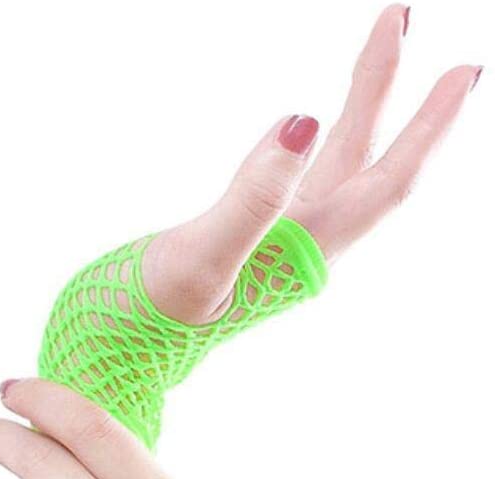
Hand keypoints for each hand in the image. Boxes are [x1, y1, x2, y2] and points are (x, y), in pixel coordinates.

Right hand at [142, 4, 480, 324]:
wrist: (115, 349)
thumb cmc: (152, 319)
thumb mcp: (202, 259)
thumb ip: (252, 199)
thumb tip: (304, 123)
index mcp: (306, 252)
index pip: (387, 183)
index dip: (430, 128)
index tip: (466, 71)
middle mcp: (304, 243)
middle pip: (366, 159)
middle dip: (393, 90)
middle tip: (404, 18)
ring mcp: (277, 238)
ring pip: (334, 160)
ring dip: (360, 100)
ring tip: (379, 41)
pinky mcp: (249, 234)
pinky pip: (298, 173)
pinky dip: (315, 134)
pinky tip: (313, 122)